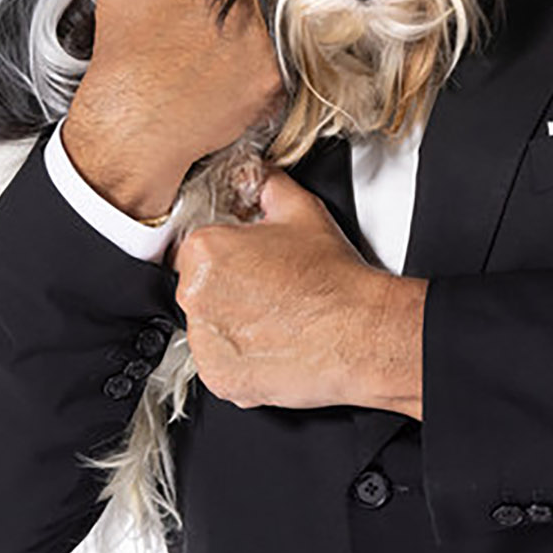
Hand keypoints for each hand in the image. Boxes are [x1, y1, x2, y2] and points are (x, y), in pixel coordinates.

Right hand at [59, 0, 282, 219]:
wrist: (131, 126)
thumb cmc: (125, 67)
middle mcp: (246, 8)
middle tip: (265, 7)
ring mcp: (265, 46)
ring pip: (294, 24)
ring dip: (287, 27)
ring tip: (262, 39)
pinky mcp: (274, 82)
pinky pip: (295, 65)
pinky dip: (286, 66)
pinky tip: (260, 68)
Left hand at [174, 170, 425, 416]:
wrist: (359, 334)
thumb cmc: (333, 280)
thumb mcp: (301, 210)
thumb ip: (267, 184)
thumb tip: (257, 175)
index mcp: (206, 250)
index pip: (193, 250)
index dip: (225, 257)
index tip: (245, 266)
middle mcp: (196, 295)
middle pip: (196, 289)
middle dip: (227, 290)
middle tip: (267, 292)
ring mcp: (205, 341)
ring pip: (206, 329)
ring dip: (231, 325)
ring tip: (274, 320)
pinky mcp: (219, 378)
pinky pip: (219, 365)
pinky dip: (240, 360)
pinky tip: (272, 345)